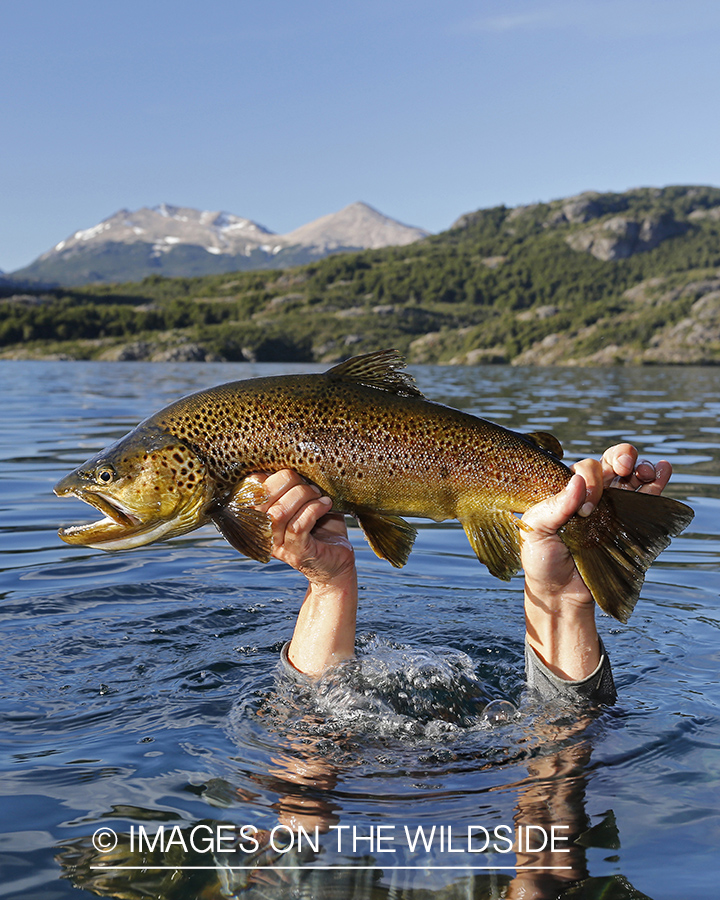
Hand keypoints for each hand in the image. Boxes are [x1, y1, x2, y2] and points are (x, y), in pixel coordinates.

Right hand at [251, 470, 355, 589]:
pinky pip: (298, 525)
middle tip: (310, 483)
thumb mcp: (302, 500)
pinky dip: (315, 509)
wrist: (337, 563)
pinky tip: (326, 504)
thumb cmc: (320, 527)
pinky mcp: (297, 553)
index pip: (250, 487)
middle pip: (262, 498)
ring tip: (319, 494)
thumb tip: (289, 456)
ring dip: (303, 495)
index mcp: (258, 514)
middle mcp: (262, 531)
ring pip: (279, 512)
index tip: (294, 470)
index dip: (271, 473)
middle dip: (289, 481)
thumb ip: (290, 483)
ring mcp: (277, 545)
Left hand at [521, 444, 671, 679]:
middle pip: (609, 463)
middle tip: (624, 465)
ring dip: (642, 467)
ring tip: (648, 471)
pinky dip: (657, 482)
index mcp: (564, 491)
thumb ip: (554, 506)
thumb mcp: (536, 530)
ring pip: (630, 476)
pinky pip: (645, 497)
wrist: (561, 593)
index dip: (590, 480)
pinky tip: (663, 471)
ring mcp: (610, 507)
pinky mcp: (626, 523)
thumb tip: (578, 480)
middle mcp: (589, 495)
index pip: (583, 469)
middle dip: (621, 456)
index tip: (586, 510)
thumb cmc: (542, 561)